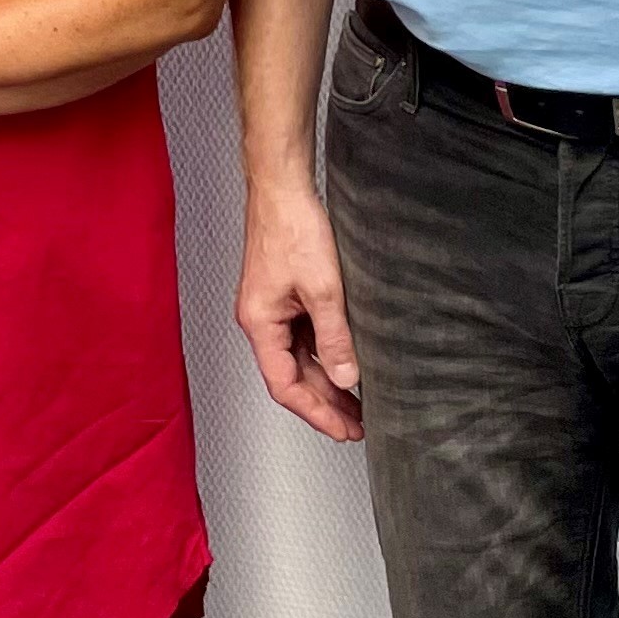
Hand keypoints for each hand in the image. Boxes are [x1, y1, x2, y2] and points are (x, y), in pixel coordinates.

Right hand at [238, 177, 362, 441]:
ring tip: (359, 401)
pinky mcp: (284, 295)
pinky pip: (303, 337)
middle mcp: (260, 320)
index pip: (284, 385)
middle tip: (358, 424)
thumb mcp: (323, 289)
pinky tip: (347, 361)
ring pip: (299, 358)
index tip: (343, 430)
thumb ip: (335, 337)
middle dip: (325, 402)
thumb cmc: (293, 228)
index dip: (316, 412)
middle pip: (291, 375)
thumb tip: (347, 378)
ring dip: (327, 380)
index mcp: (259, 323)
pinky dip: (325, 354)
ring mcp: (272, 308)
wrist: (283, 187)